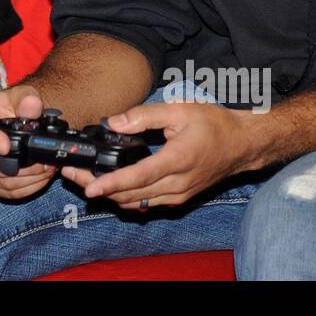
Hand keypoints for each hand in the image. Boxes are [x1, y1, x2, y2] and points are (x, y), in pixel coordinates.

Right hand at [0, 84, 58, 199]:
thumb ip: (27, 98)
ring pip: (0, 181)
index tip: (6, 146)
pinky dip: (27, 188)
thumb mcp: (22, 95)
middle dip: (20, 166)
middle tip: (43, 161)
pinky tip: (41, 179)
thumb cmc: (13, 106)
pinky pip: (5, 192)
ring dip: (28, 179)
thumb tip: (32, 106)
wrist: (12, 120)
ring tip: (47, 168)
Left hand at [63, 100, 253, 208]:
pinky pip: (147, 204)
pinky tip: (110, 188)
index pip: (137, 177)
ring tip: (84, 180)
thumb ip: (144, 116)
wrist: (243, 145)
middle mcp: (177, 184)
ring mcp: (178, 195)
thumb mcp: (179, 110)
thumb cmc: (214, 125)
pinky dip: (126, 198)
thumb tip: (114, 121)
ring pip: (136, 203)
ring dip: (109, 195)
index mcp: (177, 160)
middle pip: (130, 194)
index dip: (110, 183)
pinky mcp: (178, 199)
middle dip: (98, 188)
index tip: (89, 187)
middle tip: (71, 175)